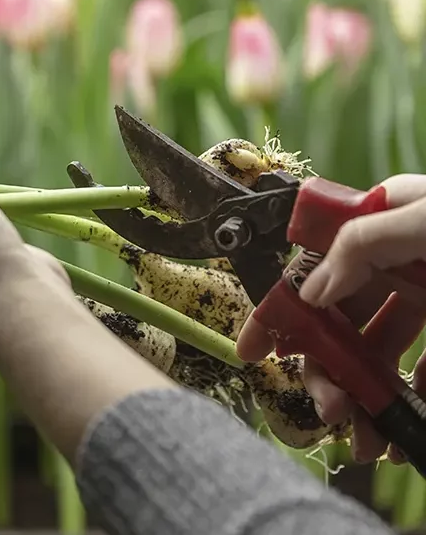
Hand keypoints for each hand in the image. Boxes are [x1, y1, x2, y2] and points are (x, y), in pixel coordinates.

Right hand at [236, 174, 425, 463]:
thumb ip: (362, 245)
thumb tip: (313, 288)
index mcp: (385, 223)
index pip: (315, 266)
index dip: (280, 308)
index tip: (253, 350)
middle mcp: (402, 262)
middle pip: (342, 322)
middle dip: (327, 369)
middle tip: (329, 409)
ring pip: (381, 354)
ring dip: (367, 396)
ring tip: (367, 438)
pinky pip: (425, 373)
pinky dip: (412, 403)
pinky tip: (405, 431)